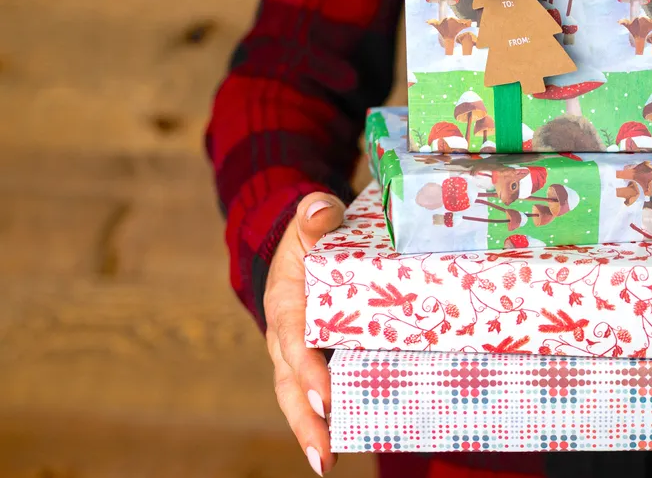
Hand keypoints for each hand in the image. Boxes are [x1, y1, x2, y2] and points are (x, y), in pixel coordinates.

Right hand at [264, 193, 346, 475]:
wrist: (303, 243)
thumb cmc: (312, 233)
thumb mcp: (312, 219)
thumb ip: (316, 214)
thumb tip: (319, 209)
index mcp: (287, 303)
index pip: (295, 340)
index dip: (309, 368)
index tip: (326, 394)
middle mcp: (287, 336)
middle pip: (291, 383)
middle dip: (306, 419)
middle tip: (323, 454)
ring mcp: (301, 354)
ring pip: (300, 396)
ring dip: (313, 430)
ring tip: (327, 464)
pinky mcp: (319, 360)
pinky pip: (323, 391)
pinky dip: (333, 417)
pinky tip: (355, 440)